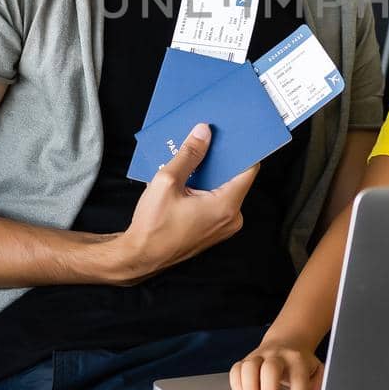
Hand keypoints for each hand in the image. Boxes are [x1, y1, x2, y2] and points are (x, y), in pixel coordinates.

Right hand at [108, 123, 257, 283]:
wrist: (140, 257)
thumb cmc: (153, 227)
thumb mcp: (167, 182)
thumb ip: (188, 155)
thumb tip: (202, 133)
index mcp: (226, 206)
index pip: (248, 169)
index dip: (242, 148)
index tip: (234, 132)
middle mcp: (231, 218)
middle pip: (235, 177)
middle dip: (220, 157)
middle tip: (207, 137)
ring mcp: (223, 225)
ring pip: (223, 188)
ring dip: (209, 171)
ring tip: (192, 154)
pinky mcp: (213, 228)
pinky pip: (215, 200)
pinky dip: (204, 186)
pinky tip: (187, 174)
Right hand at [230, 331, 320, 389]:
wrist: (287, 340)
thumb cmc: (300, 362)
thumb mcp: (316, 370)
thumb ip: (318, 385)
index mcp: (297, 358)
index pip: (298, 377)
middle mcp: (276, 355)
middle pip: (270, 369)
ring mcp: (259, 356)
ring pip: (249, 367)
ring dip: (250, 389)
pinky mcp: (245, 361)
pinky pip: (236, 370)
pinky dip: (237, 385)